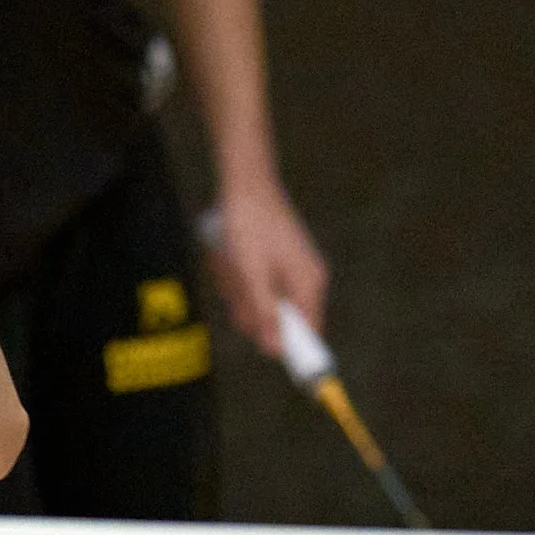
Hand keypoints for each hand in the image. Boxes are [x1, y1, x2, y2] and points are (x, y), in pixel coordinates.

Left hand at [202, 178, 328, 356]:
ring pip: (258, 296)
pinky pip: (250, 279)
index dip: (288, 346)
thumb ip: (264, 313)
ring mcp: (288, 266)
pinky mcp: (272, 257)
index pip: (308, 332)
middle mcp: (305, 278)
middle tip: (233, 282)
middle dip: (248, 305)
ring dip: (236, 286)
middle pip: (276, 316)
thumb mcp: (251, 274)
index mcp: (309, 283)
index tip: (262, 347)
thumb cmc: (249, 226)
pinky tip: (225, 253)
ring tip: (227, 259)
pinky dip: (234, 272)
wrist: (244, 182)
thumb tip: (275, 351)